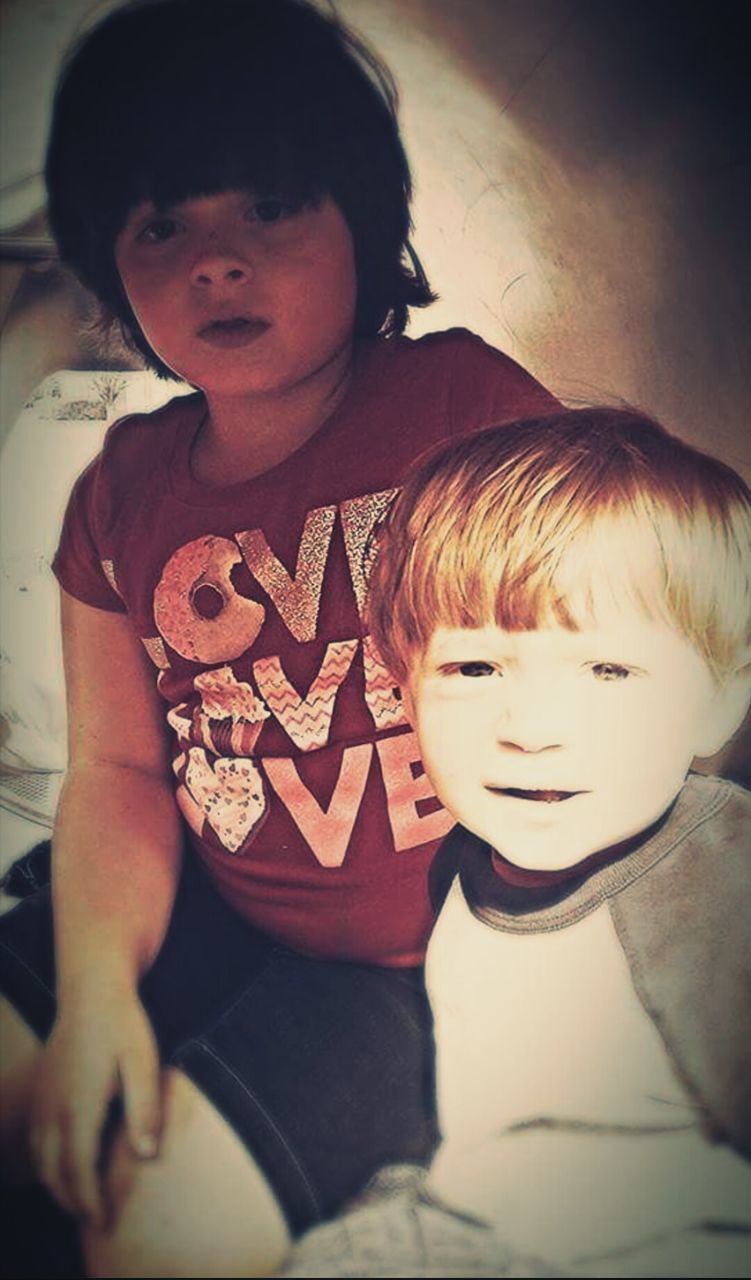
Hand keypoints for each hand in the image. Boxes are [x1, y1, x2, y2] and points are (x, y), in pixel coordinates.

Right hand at [29, 983, 160, 1225]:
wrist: (91, 988)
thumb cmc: (122, 1024)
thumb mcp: (143, 1061)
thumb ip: (144, 1108)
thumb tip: (145, 1153)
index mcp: (79, 1105)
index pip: (78, 1168)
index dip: (89, 1199)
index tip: (101, 1220)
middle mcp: (54, 1107)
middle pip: (54, 1171)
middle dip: (71, 1200)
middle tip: (93, 1219)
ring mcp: (43, 1098)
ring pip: (40, 1157)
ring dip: (57, 1184)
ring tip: (79, 1199)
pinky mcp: (41, 1089)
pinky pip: (36, 1138)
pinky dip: (46, 1161)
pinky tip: (63, 1163)